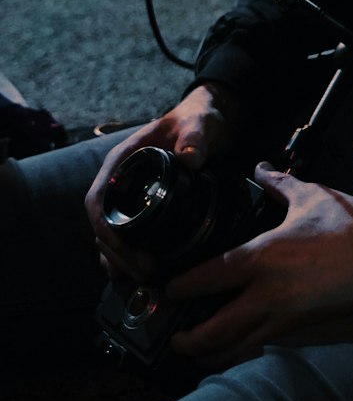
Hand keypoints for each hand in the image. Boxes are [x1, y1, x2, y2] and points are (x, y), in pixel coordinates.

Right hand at [85, 82, 244, 279]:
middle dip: (116, 253)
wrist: (207, 124)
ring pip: (110, 236)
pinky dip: (128, 257)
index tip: (120, 247)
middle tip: (144, 272)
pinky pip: (125, 237)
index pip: (98, 197)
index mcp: (122, 160)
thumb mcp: (198, 125)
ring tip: (145, 279)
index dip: (103, 225)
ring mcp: (129, 196)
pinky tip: (142, 274)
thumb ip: (194, 137)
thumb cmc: (197, 120)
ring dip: (121, 261)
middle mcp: (119, 181)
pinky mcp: (142, 208)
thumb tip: (190, 157)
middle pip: (103, 224)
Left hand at [166, 164, 352, 363]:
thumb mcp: (309, 195)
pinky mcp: (304, 329)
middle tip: (175, 338)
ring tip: (200, 353)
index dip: (183, 287)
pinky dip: (245, 353)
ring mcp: (286, 316)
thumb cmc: (348, 222)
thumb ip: (277, 184)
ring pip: (238, 348)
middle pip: (215, 330)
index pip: (210, 277)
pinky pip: (264, 348)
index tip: (168, 290)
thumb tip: (260, 167)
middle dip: (189, 340)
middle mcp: (268, 293)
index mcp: (263, 256)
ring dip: (214, 354)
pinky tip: (238, 351)